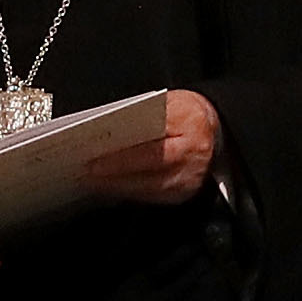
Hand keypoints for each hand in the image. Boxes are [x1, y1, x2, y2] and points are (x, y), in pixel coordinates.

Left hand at [81, 90, 223, 205]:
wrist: (215, 130)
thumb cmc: (187, 114)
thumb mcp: (170, 103)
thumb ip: (143, 116)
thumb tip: (108, 131)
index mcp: (190, 128)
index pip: (153, 149)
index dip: (122, 159)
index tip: (94, 161)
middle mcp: (194, 158)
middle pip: (150, 173)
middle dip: (114, 175)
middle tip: (86, 173)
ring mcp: (190, 179)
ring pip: (149, 189)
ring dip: (118, 186)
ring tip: (92, 180)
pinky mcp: (184, 194)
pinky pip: (152, 197)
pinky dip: (129, 192)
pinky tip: (110, 187)